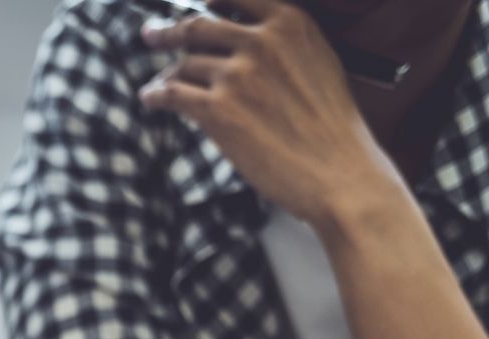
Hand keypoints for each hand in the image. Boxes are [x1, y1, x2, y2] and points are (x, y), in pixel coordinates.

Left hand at [139, 0, 401, 227]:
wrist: (338, 171)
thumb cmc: (331, 126)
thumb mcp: (319, 61)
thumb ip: (283, 42)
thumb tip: (242, 35)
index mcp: (290, 22)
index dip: (207, 1)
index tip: (191, 4)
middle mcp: (261, 41)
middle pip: (197, 27)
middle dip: (169, 30)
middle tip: (152, 34)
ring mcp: (237, 74)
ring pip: (184, 64)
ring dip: (167, 74)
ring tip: (159, 82)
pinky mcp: (217, 109)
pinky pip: (171, 93)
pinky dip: (156, 94)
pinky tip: (150, 98)